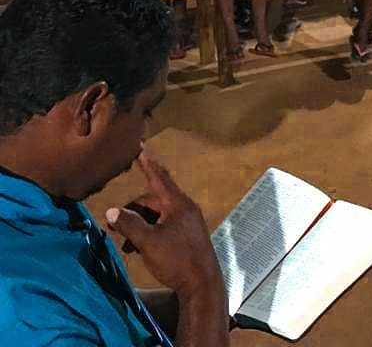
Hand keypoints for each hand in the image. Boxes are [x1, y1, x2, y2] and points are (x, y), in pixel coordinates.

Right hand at [105, 152, 223, 299]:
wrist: (202, 283)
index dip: (147, 163)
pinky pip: (164, 225)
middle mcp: (184, 207)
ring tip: (125, 242)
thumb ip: (130, 224)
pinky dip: (149, 232)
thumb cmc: (176, 259)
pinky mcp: (187, 234)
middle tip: (113, 225)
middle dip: (133, 210)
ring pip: (157, 214)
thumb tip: (112, 211)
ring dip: (139, 224)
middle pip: (153, 200)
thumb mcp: (148, 242)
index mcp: (177, 203)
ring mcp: (187, 221)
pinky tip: (138, 248)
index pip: (159, 177)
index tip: (140, 146)